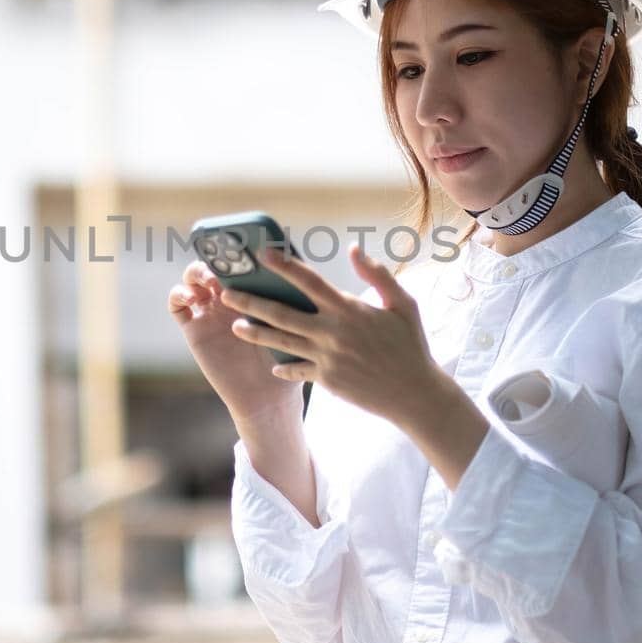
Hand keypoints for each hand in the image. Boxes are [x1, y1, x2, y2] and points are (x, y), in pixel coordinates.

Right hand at [168, 259, 302, 424]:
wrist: (268, 396)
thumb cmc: (286, 358)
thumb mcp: (293, 322)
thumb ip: (290, 295)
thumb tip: (299, 264)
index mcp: (252, 290)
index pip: (240, 259)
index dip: (239, 245)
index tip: (244, 237)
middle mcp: (229, 297)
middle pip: (214, 263)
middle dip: (216, 253)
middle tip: (224, 255)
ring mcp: (209, 311)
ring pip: (192, 279)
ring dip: (196, 271)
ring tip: (207, 277)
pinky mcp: (193, 328)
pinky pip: (177, 305)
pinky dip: (178, 294)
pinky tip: (190, 297)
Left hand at [219, 243, 456, 428]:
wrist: (415, 394)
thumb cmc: (411, 345)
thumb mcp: (402, 304)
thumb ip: (377, 274)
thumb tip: (354, 248)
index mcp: (348, 309)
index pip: (309, 281)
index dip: (285, 266)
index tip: (264, 254)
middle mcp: (332, 332)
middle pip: (282, 313)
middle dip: (251, 302)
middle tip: (226, 293)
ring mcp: (326, 358)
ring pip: (281, 342)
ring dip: (255, 334)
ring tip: (235, 326)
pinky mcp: (326, 380)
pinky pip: (297, 371)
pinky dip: (284, 367)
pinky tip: (272, 364)